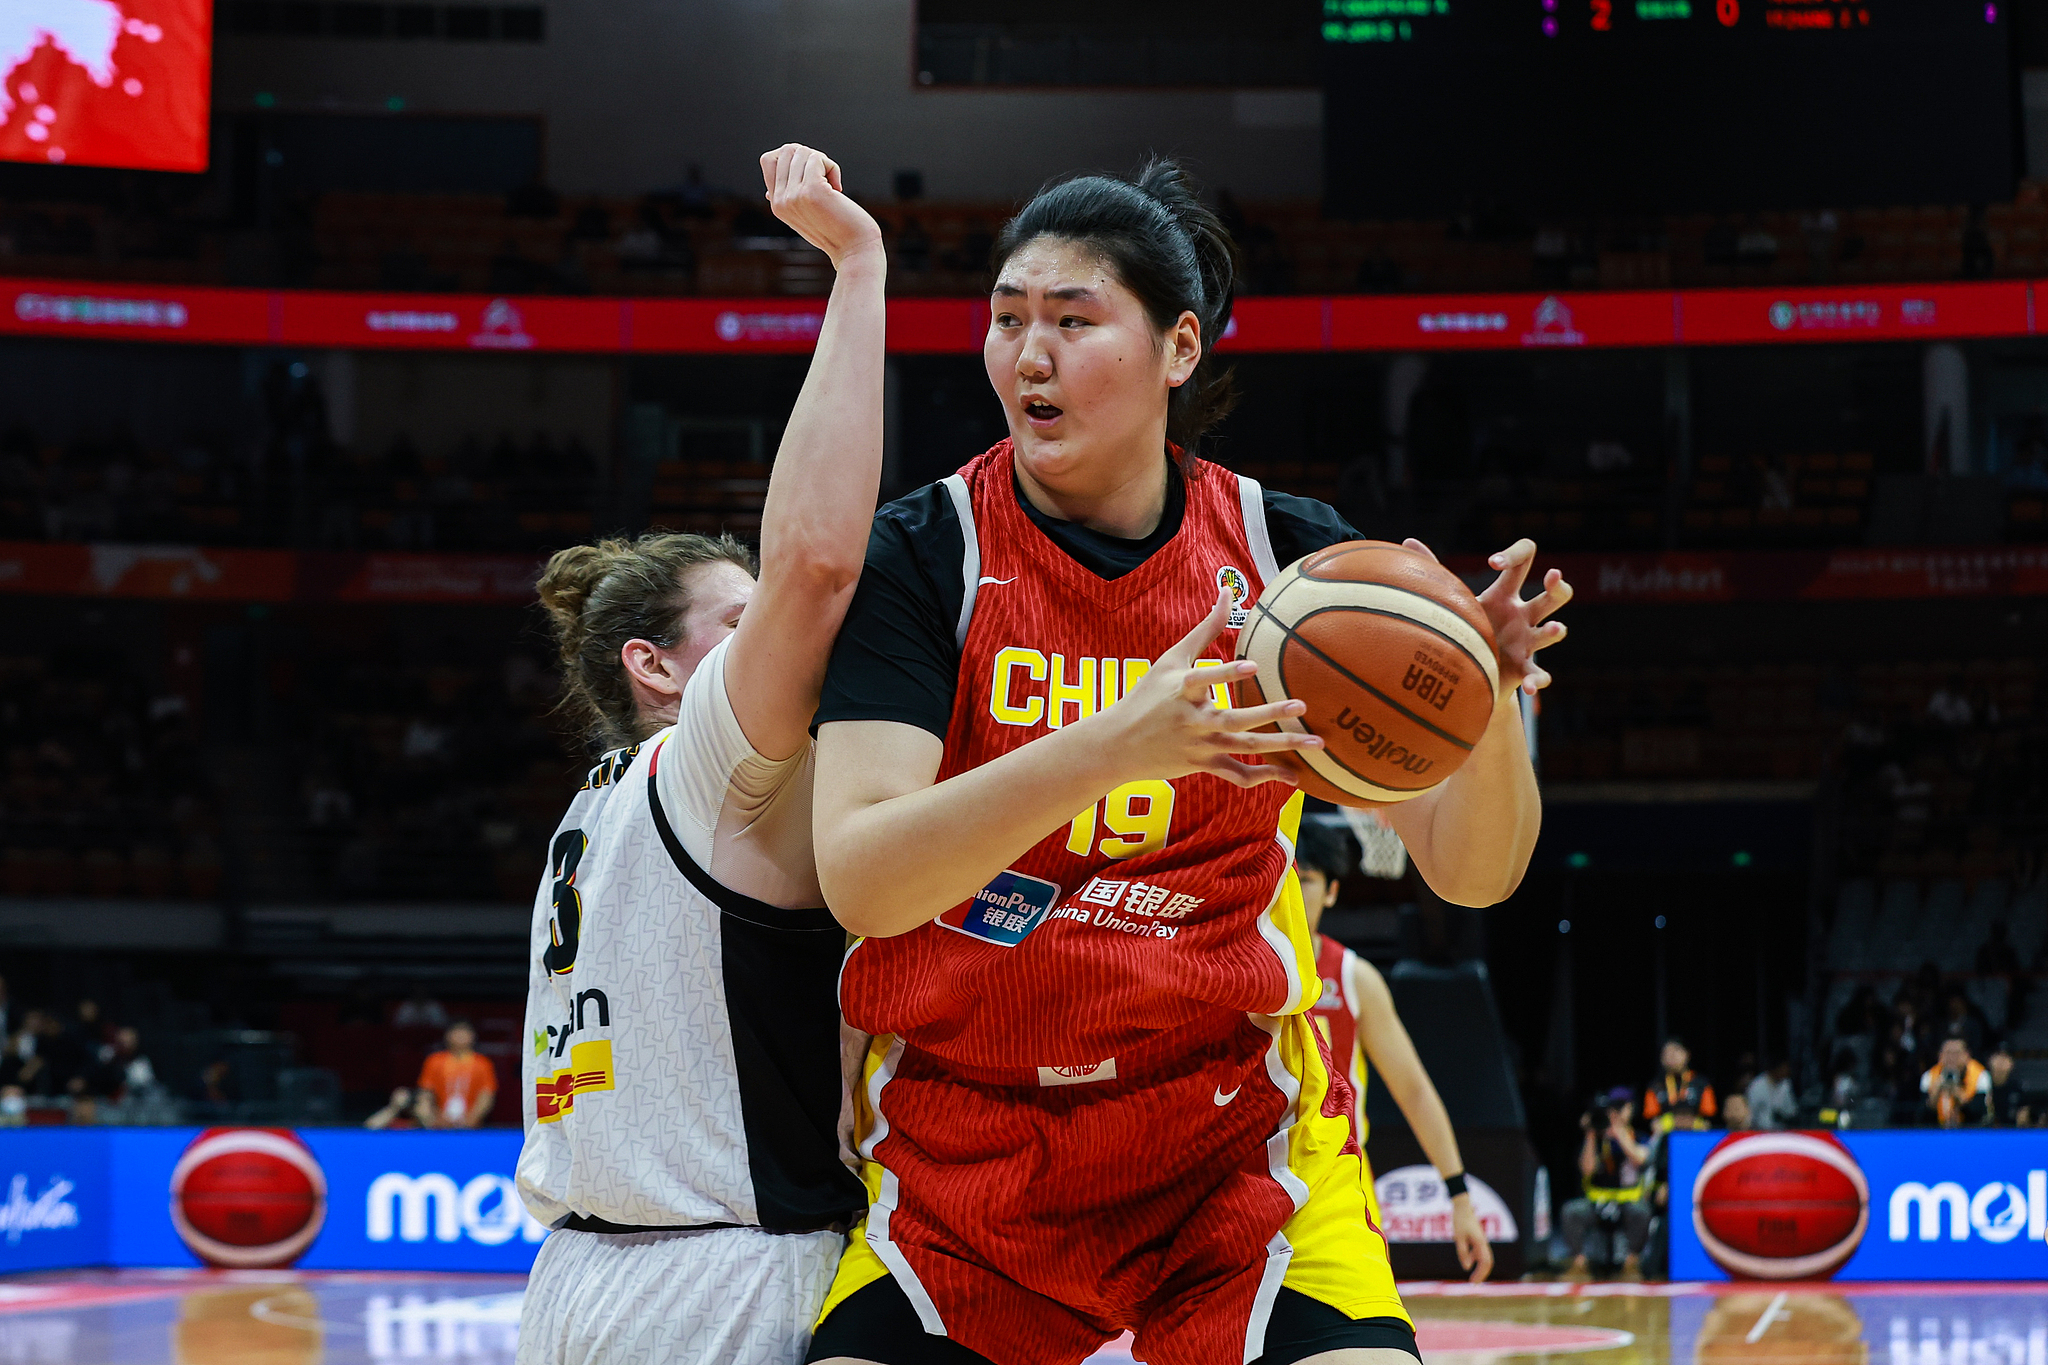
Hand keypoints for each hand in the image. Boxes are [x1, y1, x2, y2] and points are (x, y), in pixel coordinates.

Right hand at [759, 144, 883, 270]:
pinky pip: (817, 158)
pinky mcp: (811, 191)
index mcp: (776, 204)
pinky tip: (838, 189)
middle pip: (786, 150)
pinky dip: (832, 167)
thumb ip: (789, 194)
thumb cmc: (836, 230)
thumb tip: (771, 175)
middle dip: (809, 156)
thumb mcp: (805, 213)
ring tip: (833, 185)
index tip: (811, 173)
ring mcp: (793, 195)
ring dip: (823, 162)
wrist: (854, 251)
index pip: (769, 159)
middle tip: (825, 177)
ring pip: (802, 152)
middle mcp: (780, 200)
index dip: (792, 157)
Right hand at [1094, 586, 1322, 788]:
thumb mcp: (1171, 660)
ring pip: (1244, 749)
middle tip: (1301, 705)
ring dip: (1281, 747)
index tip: (1253, 667)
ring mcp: (1199, 746)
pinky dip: (1263, 777)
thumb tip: (1226, 590)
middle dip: (1268, 714)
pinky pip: (1237, 776)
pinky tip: (1293, 774)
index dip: (1226, 674)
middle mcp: (1192, 720)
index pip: (1203, 680)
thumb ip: (1205, 629)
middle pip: (1234, 721)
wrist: (1117, 745)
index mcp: (1181, 691)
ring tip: (1316, 744)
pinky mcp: (1203, 766)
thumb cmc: (1148, 695)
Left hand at [1403, 537, 1569, 697]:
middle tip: (1553, 575)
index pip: (1523, 561)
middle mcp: (1523, 616)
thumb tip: (1407, 541)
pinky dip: (1537, 680)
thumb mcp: (1453, 602)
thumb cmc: (1462, 630)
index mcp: (1504, 594)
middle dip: (1559, 585)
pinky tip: (1531, 687)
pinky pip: (1537, 674)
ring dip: (1554, 630)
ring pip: (1550, 633)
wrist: (1467, 676)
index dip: (1514, 554)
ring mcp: (1527, 643)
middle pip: (1553, 596)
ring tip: (1554, 628)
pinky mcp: (1524, 670)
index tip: (1493, 562)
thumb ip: (1435, 573)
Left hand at [1450, 1194, 1494, 1281]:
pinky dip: (1475, 1260)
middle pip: (1488, 1262)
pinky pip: (1479, 1253)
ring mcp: (1481, 1241)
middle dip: (1482, 1274)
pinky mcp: (1477, 1239)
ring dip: (1480, 1269)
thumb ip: (1463, 1252)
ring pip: (1485, 1258)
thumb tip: (1467, 1267)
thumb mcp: (1458, 1237)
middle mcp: (1483, 1243)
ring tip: (1473, 1279)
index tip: (1473, 1283)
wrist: (1462, 1207)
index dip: (1481, 1274)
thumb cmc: (1460, 1221)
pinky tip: (1468, 1264)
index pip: (1485, 1263)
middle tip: (1474, 1284)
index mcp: (1481, 1243)